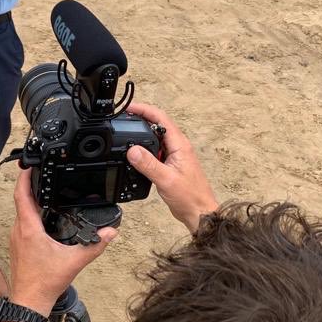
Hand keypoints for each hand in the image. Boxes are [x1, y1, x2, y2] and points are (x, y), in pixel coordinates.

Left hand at [10, 170, 117, 314]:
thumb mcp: (74, 262)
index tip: (29, 165)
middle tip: (40, 174)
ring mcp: (16, 239)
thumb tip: (110, 232)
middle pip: (21, 201)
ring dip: (30, 200)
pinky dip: (30, 214)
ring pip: (21, 213)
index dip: (24, 178)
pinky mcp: (18, 247)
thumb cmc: (44, 284)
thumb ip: (95, 246)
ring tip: (43, 191)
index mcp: (29, 229)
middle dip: (30, 186)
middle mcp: (19, 231)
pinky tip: (43, 217)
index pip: (22, 195)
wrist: (29, 302)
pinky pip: (22, 223)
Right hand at [126, 102, 217, 233]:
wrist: (199, 213)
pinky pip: (155, 151)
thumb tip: (132, 149)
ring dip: (141, 135)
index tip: (129, 108)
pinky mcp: (170, 165)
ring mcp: (174, 155)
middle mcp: (178, 147)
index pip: (161, 118)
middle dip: (140, 119)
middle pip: (157, 125)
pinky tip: (135, 155)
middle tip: (123, 119)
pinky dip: (144, 149)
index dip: (144, 110)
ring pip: (155, 138)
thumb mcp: (166, 179)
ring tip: (125, 133)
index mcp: (180, 144)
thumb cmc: (190, 197)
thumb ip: (148, 164)